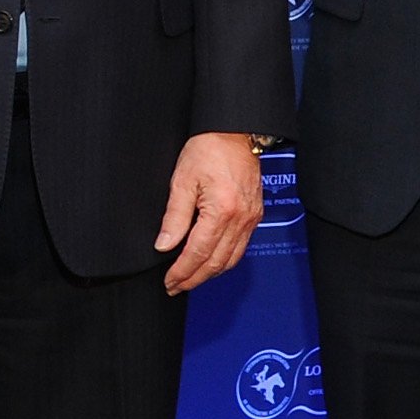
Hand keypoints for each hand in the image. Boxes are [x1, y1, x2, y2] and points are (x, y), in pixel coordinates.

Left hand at [156, 131, 264, 292]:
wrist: (235, 132)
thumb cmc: (209, 149)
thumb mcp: (182, 181)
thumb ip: (174, 217)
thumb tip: (164, 245)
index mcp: (222, 210)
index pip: (199, 253)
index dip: (182, 272)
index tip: (169, 282)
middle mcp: (241, 218)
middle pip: (217, 262)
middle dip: (194, 278)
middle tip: (176, 287)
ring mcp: (251, 218)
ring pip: (231, 259)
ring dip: (210, 273)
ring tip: (190, 279)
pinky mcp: (255, 215)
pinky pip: (240, 247)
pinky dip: (224, 260)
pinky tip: (210, 262)